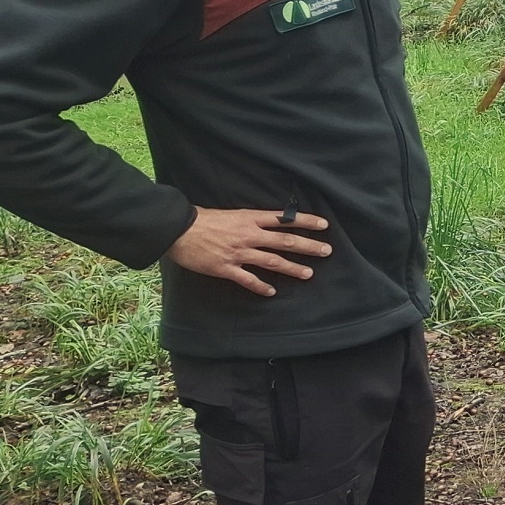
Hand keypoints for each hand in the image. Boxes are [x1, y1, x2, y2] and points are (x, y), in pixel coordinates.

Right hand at [165, 206, 332, 296]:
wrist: (177, 229)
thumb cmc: (202, 218)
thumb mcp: (231, 213)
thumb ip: (250, 220)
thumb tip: (266, 222)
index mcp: (250, 219)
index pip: (284, 219)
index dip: (306, 222)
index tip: (324, 225)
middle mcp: (249, 235)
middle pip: (285, 241)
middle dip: (308, 246)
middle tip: (326, 251)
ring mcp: (239, 253)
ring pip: (272, 261)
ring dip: (292, 268)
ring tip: (308, 273)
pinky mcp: (226, 268)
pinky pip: (248, 279)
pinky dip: (261, 286)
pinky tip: (272, 291)